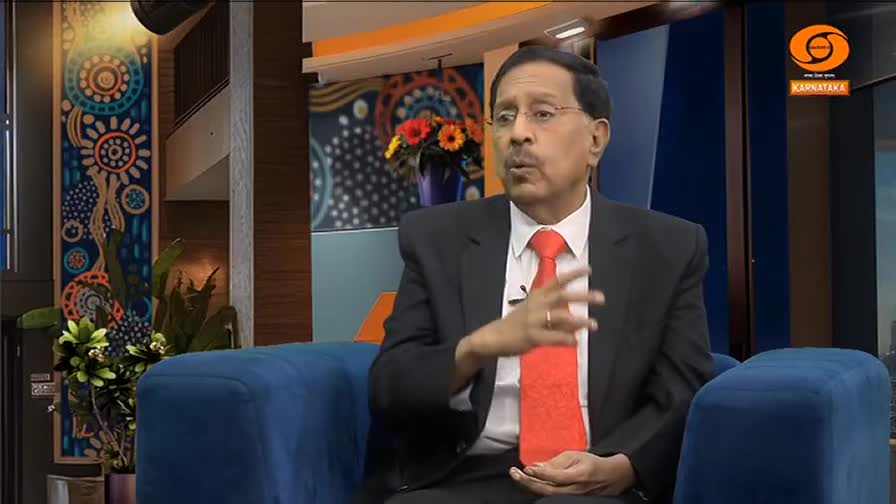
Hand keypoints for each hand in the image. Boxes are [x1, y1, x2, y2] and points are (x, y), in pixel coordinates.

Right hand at [471, 265, 603, 357]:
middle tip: (601, 297)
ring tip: (594, 324)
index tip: (588, 269)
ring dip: (579, 321)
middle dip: (582, 296)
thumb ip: (554, 313)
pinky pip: (553, 337)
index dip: (573, 274)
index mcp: (537, 296)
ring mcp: (534, 321)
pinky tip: (576, 342)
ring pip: (560, 317)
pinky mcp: (532, 336)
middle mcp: (537, 305)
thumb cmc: (516, 324)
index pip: (557, 281)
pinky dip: (566, 339)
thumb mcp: (533, 312)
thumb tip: (576, 319)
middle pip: (562, 296)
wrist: (493, 337)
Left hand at [509, 451, 635, 496]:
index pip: (557, 477)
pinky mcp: (567, 499)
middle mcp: (575, 489)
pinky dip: (536, 488)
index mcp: (579, 476)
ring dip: (529, 485)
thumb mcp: (575, 456)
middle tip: (514, 472)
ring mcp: (571, 497)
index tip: (527, 468)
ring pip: (546, 495)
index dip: (541, 474)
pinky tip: (527, 481)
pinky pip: (549, 495)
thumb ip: (556, 462)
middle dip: (528, 482)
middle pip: (547, 490)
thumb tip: (537, 466)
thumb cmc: (592, 464)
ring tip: (516, 475)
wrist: (609, 477)